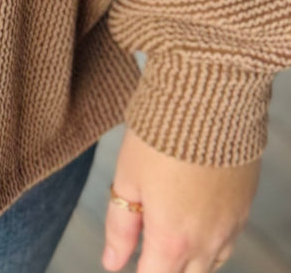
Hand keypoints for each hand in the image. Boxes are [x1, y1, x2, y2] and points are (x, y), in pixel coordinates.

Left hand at [103, 126, 259, 272]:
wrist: (209, 101)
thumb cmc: (161, 135)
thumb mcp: (128, 178)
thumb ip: (120, 227)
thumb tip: (112, 262)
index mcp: (173, 240)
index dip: (138, 270)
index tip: (129, 258)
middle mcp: (206, 242)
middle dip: (164, 267)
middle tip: (146, 243)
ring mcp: (230, 227)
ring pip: (210, 264)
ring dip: (188, 258)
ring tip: (168, 230)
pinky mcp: (244, 207)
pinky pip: (228, 240)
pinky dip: (210, 240)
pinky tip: (194, 217)